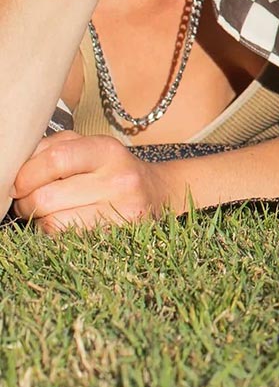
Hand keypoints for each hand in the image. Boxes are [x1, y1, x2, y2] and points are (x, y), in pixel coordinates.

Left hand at [12, 132, 177, 232]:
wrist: (156, 193)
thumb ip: (51, 148)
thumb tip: (15, 171)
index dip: (26, 175)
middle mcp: (118, 180)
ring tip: (49, 212)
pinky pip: (66, 240)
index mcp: (107, 150)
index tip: (19, 184)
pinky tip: (65, 223)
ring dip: (39, 221)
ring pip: (51, 224)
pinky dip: (56, 233)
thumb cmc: (110, 169)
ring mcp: (121, 211)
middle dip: (26, 203)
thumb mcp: (87, 146)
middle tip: (30, 201)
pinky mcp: (117, 236)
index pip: (55, 159)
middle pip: (46, 198)